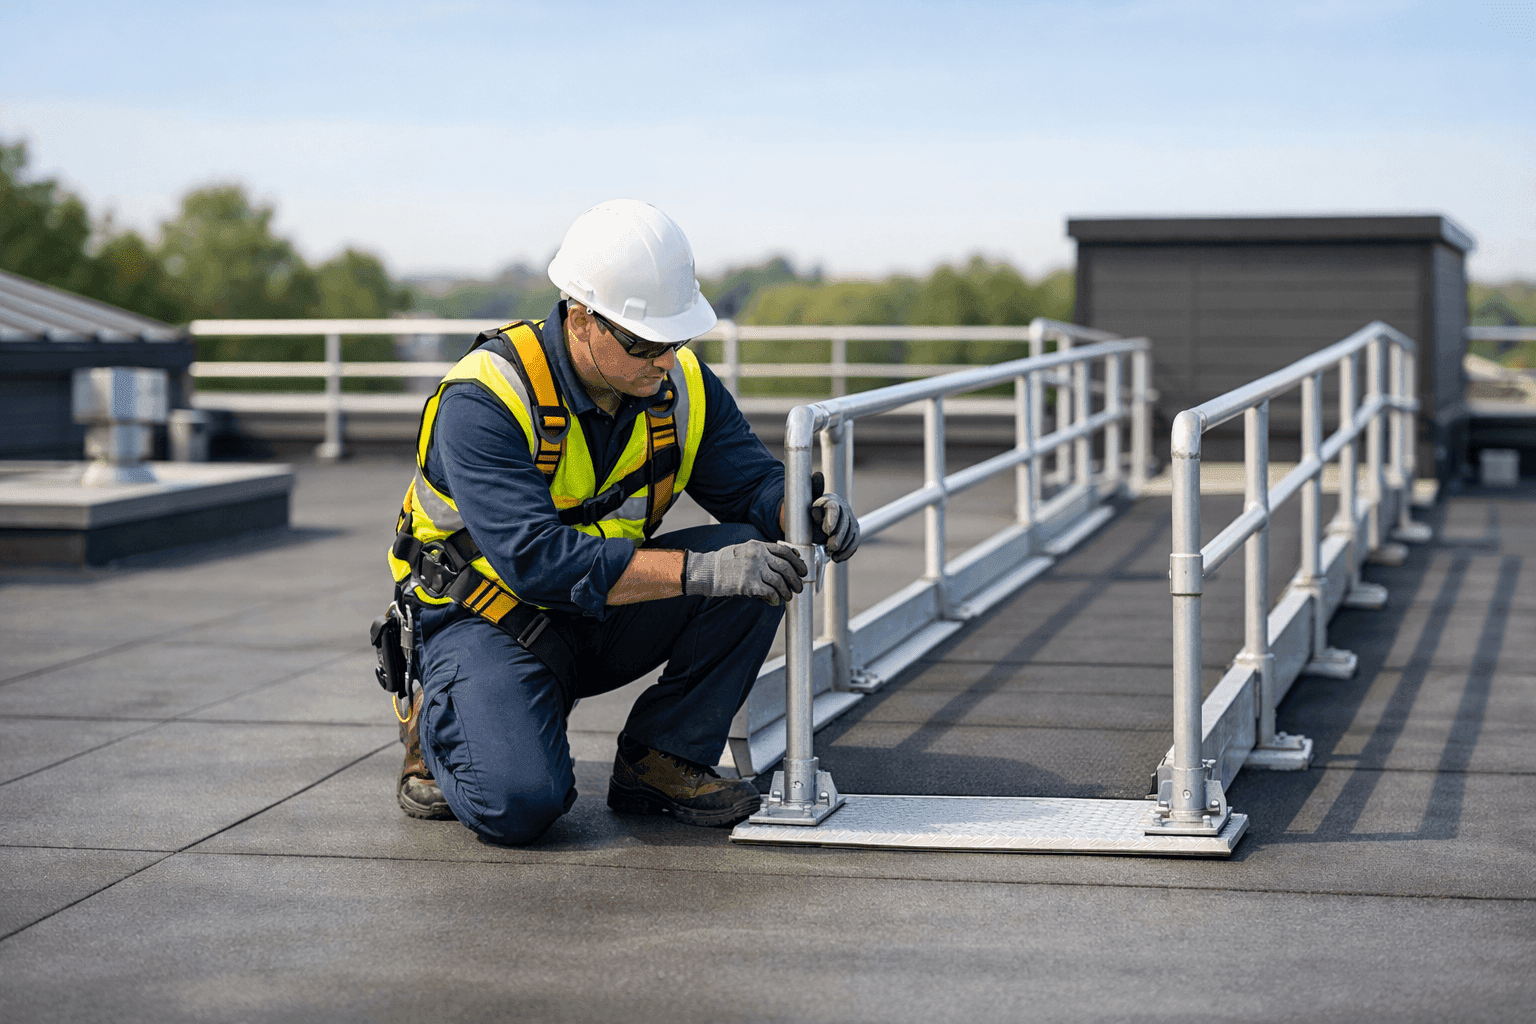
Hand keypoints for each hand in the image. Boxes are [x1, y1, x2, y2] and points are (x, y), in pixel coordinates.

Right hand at [683, 540, 807, 604]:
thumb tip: (781, 562)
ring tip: (788, 596)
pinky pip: (770, 592)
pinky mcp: (749, 584)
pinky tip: (775, 601)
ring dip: (787, 591)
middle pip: (785, 567)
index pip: (784, 551)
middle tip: (799, 586)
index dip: (797, 561)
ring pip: (780, 581)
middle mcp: (758, 556)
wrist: (707, 572)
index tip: (802, 569)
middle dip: (796, 579)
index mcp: (757, 546)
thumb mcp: (743, 550)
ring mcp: (754, 570)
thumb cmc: (724, 563)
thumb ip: (761, 553)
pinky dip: (775, 598)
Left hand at [809, 471, 859, 562]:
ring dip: (843, 546)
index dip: (832, 520)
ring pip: (852, 534)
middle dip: (838, 537)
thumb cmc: (807, 514)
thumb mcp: (806, 504)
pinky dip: (848, 552)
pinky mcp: (853, 531)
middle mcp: (844, 509)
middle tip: (829, 548)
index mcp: (831, 501)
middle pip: (845, 523)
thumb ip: (812, 494)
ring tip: (832, 554)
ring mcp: (850, 520)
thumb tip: (818, 475)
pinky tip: (838, 558)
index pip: (835, 509)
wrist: (810, 522)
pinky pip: (854, 542)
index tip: (826, 531)